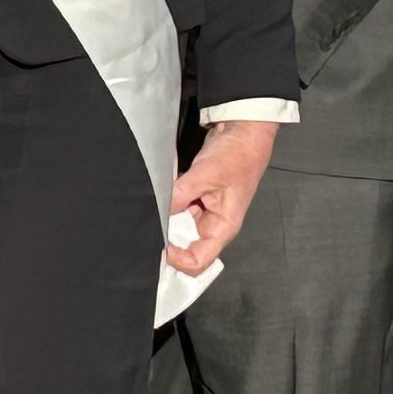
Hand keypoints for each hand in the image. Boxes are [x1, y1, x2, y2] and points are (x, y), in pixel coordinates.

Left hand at [166, 120, 276, 275]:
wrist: (242, 132)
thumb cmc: (236, 156)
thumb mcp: (206, 175)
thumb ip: (180, 195)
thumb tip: (156, 211)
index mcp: (222, 228)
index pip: (198, 261)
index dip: (177, 260)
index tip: (160, 246)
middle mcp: (212, 225)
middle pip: (184, 247)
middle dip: (166, 238)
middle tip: (150, 224)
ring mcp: (203, 212)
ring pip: (176, 227)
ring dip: (165, 218)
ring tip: (154, 205)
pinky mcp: (195, 199)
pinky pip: (176, 208)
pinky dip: (167, 202)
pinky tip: (161, 192)